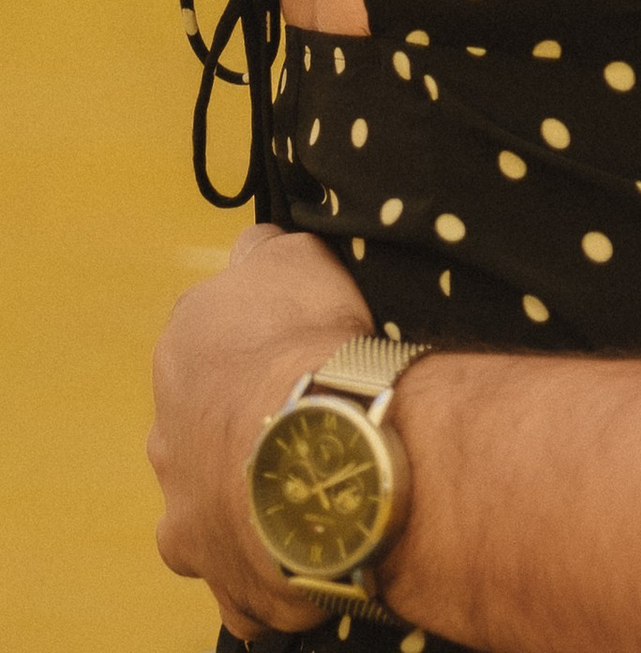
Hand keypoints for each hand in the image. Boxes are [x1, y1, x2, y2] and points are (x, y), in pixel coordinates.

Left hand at [150, 221, 373, 638]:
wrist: (314, 441)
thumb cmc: (305, 341)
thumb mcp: (294, 257)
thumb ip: (266, 252)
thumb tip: (258, 243)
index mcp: (182, 345)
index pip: (210, 329)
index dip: (255, 335)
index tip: (293, 341)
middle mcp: (165, 424)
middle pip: (200, 413)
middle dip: (238, 414)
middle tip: (299, 411)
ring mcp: (180, 498)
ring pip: (207, 487)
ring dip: (242, 481)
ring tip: (305, 477)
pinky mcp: (206, 558)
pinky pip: (230, 556)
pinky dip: (256, 546)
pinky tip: (295, 535)